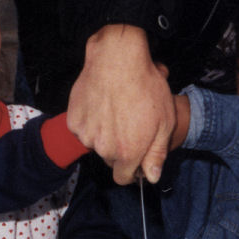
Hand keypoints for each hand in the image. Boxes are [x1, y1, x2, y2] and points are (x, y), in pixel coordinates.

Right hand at [67, 25, 173, 184]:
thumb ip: (157, 154)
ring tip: (116, 110)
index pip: (123, 178)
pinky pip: (83, 129)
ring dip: (105, 134)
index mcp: (128, 153)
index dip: (132, 170)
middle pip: (111, 159)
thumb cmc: (146, 88)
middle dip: (120, 148)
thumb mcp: (165, 122)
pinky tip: (102, 104)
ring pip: (96, 143)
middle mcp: (104, 149)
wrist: (117, 59)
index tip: (137, 156)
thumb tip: (152, 177)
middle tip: (129, 124)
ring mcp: (86, 135)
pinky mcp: (74, 120)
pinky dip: (91, 121)